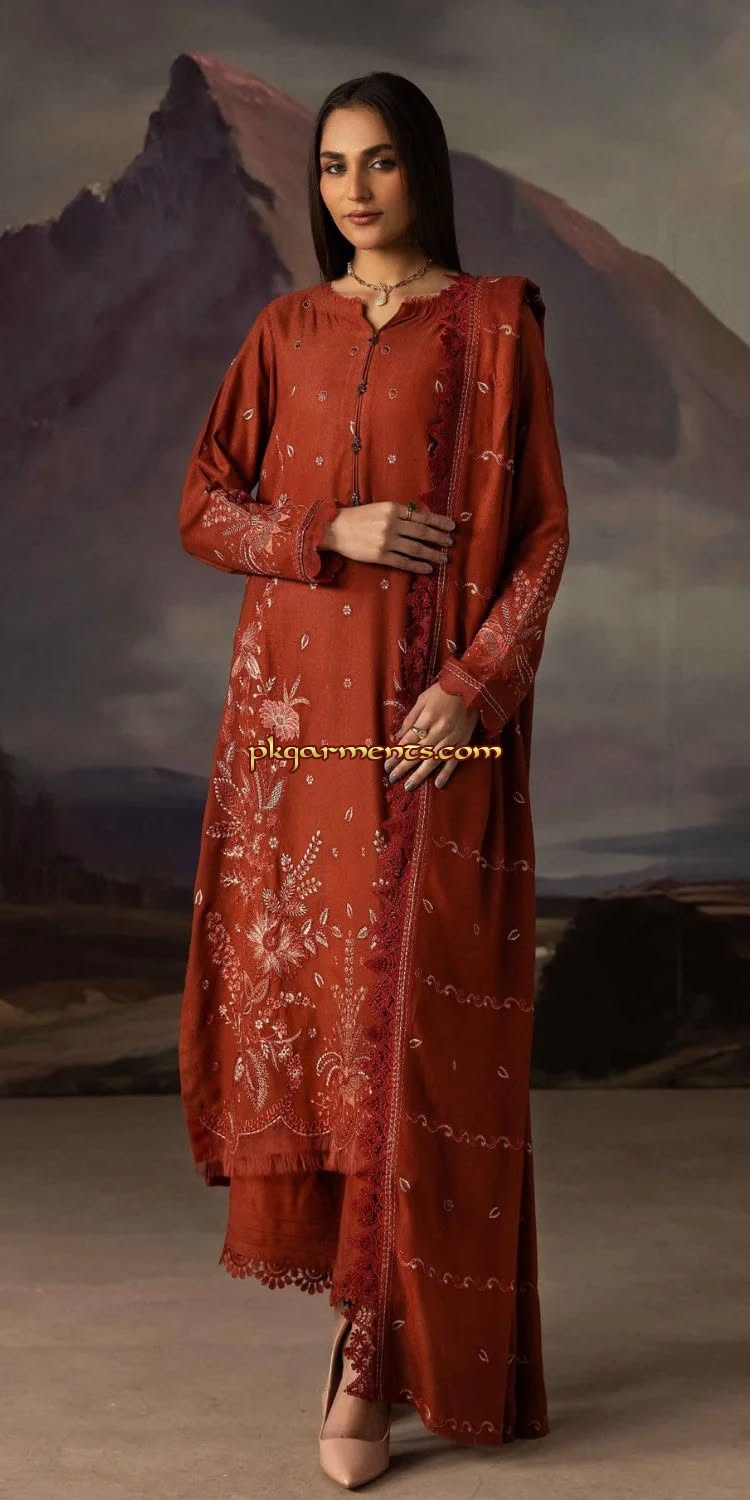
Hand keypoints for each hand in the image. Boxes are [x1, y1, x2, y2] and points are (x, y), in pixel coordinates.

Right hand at [322, 501, 455, 572]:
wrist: (335, 529)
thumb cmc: (358, 518)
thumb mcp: (379, 508)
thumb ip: (399, 513)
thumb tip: (422, 518)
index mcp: (392, 508)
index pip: (421, 516)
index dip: (438, 521)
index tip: (451, 526)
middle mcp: (391, 523)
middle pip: (422, 532)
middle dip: (439, 538)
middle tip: (450, 543)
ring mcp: (386, 541)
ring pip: (415, 548)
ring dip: (432, 554)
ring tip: (443, 558)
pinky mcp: (380, 555)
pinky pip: (403, 562)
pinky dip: (417, 566)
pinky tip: (428, 569)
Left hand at [383, 684, 479, 790]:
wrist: (473, 686)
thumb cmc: (444, 690)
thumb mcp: (422, 699)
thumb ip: (410, 718)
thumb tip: (398, 736)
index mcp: (427, 718)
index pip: (409, 741)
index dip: (397, 753)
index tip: (387, 763)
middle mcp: (439, 730)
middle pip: (418, 752)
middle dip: (403, 766)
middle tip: (392, 778)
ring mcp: (452, 738)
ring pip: (433, 759)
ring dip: (420, 774)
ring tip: (409, 786)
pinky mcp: (463, 741)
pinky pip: (454, 759)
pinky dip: (446, 772)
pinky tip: (438, 784)